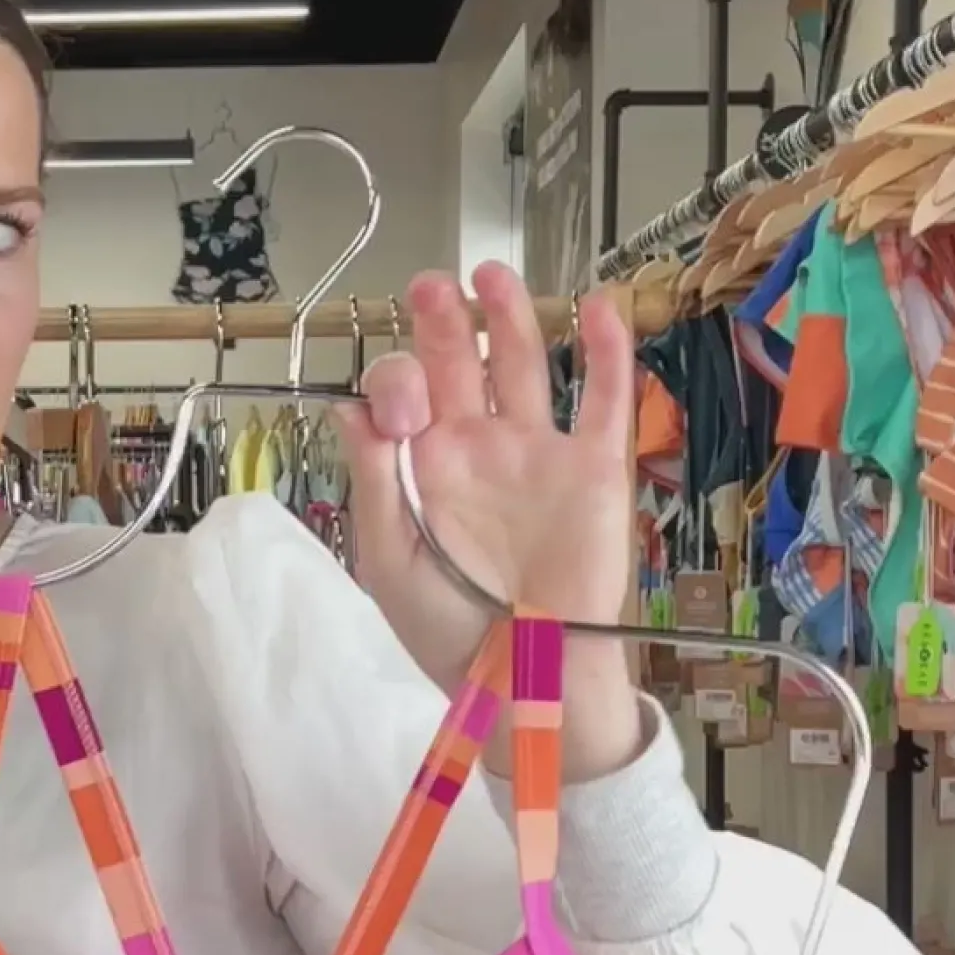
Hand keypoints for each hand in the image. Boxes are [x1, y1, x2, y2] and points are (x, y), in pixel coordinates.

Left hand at [337, 265, 643, 781]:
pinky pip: (603, 401)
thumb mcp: (389, 562)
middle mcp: (478, 451)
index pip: (402, 399)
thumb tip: (349, 409)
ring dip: (509, 317)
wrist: (527, 678)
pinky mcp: (594, 471)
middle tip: (429, 286)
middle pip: (459, 366)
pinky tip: (594, 309)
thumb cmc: (448, 633)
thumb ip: (372, 482)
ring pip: (524, 367)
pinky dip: (605, 353)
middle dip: (442, 323)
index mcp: (422, 472)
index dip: (396, 381)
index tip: (402, 398)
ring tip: (489, 276)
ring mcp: (537, 455)